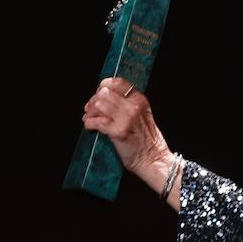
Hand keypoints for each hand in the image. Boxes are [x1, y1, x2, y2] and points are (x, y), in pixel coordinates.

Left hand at [82, 77, 173, 193]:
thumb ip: (127, 104)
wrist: (153, 159)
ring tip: (88, 118)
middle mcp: (133, 106)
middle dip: (93, 101)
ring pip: (99, 105)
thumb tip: (104, 98)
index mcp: (140, 100)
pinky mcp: (118, 132)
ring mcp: (126, 119)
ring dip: (90, 112)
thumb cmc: (147, 141)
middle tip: (89, 109)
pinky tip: (89, 126)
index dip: (103, 86)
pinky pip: (96, 122)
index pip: (118, 82)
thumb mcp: (142, 115)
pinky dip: (89, 123)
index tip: (98, 94)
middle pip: (105, 93)